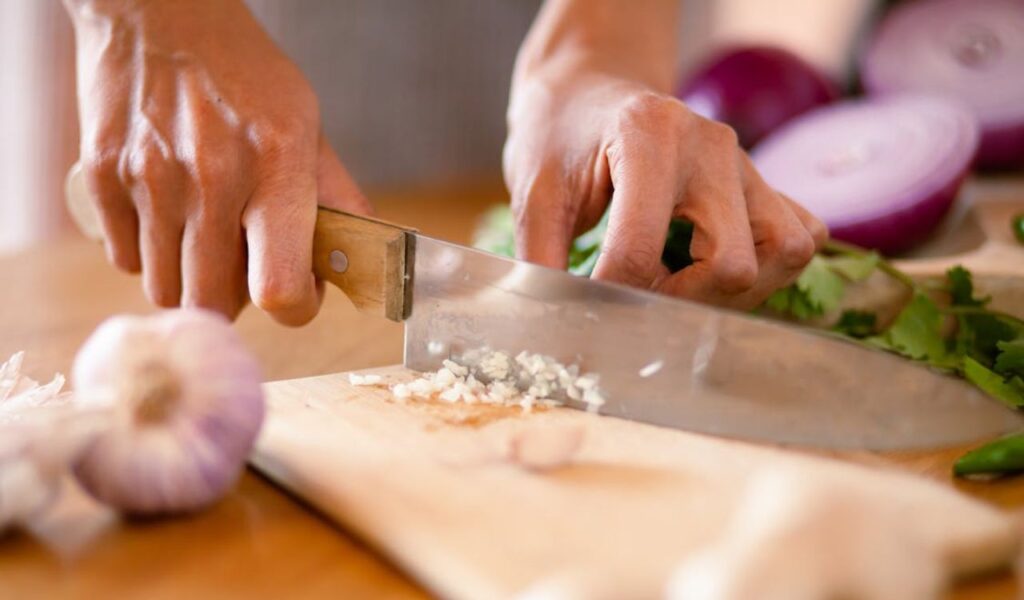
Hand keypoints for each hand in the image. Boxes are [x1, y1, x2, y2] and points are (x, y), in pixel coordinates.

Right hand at [66, 0, 369, 324]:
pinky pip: (125, 260)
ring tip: (206, 237)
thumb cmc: (247, 77)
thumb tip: (364, 264)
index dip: (294, 308)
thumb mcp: (310, 128)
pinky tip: (168, 216)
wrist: (161, 14)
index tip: (296, 293)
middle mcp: (211, 178)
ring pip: (165, 290)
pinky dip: (150, 253)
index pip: (280, 291)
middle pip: (214, 304)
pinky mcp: (101, 176)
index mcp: (276, 167)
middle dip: (238, 301)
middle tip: (246, 268)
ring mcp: (149, 179)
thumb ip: (337, 200)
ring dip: (191, 280)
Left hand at [504, 72, 826, 309]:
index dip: (611, 297)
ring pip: (785, 252)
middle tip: (640, 302)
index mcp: (649, 137)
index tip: (590, 307)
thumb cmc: (560, 136)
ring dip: (735, 292)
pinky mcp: (764, 182)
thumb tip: (550, 322)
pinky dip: (769, 269)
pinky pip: (802, 236)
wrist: (590, 90)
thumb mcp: (533, 192)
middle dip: (684, 304)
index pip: (639, 249)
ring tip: (680, 289)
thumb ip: (539, 257)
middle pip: (733, 265)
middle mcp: (712, 146)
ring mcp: (746, 163)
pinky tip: (712, 269)